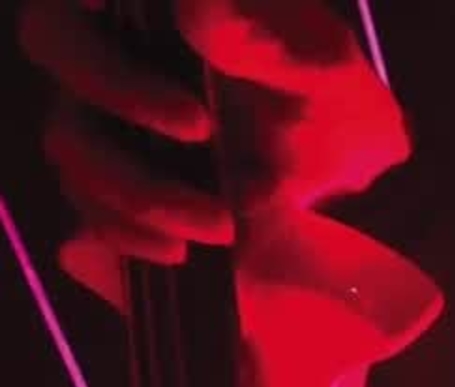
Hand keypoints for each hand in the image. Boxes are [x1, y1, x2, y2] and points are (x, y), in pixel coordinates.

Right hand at [18, 0, 409, 310]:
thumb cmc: (334, 108)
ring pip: (74, 140)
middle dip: (125, 94)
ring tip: (221, 224)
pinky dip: (131, 232)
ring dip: (139, 188)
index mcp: (155, 11)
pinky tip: (182, 251)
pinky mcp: (110, 181)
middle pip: (61, 51)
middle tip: (202, 130)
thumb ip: (263, 45)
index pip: (84, 2)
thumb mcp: (323, 75)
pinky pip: (90, 205)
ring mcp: (103, 116)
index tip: (172, 75)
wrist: (350, 185)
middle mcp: (114, 51)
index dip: (106, 31)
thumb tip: (196, 6)